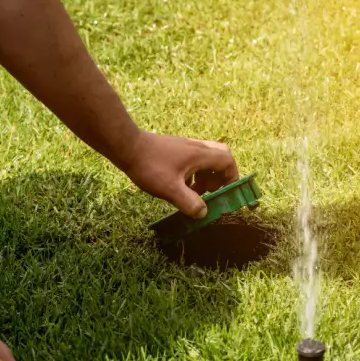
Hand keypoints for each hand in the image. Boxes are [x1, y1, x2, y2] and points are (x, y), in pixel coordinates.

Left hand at [124, 131, 239, 217]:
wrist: (127, 147)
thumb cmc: (150, 166)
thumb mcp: (171, 189)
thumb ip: (190, 203)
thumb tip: (203, 213)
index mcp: (200, 154)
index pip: (228, 161)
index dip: (232, 177)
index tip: (226, 193)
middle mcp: (196, 148)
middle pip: (220, 158)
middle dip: (220, 177)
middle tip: (213, 192)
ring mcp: (185, 148)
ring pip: (206, 161)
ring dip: (206, 178)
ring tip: (196, 194)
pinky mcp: (175, 150)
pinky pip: (193, 162)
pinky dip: (194, 175)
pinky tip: (182, 188)